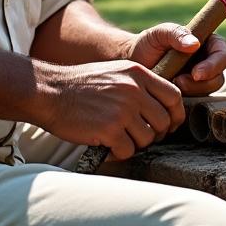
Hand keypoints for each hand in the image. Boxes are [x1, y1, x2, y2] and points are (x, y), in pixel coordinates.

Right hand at [31, 59, 183, 160]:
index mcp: (138, 73)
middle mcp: (134, 90)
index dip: (175, 115)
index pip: (174, 96)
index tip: (168, 125)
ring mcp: (122, 110)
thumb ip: (140, 84)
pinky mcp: (110, 129)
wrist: (50, 92)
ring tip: (118, 138)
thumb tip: (164, 107)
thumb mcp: (116, 72)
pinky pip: (128, 150)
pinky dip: (119, 153)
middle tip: (138, 136)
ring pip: (148, 139)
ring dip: (135, 144)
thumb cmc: (82, 86)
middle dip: (155, 134)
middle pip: (164, 122)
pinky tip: (108, 145)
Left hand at [126, 23, 225, 96]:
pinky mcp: (192, 95)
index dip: (214, 66)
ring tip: (171, 84)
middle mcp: (209, 63)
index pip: (223, 55)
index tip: (196, 73)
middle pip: (219, 78)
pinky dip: (184, 100)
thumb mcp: (160, 33)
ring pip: (208, 92)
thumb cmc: (148, 44)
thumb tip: (195, 44)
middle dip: (201, 84)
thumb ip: (176, 33)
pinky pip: (196, 102)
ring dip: (192, 92)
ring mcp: (202, 81)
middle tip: (179, 82)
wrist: (134, 63)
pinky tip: (169, 94)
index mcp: (208, 44)